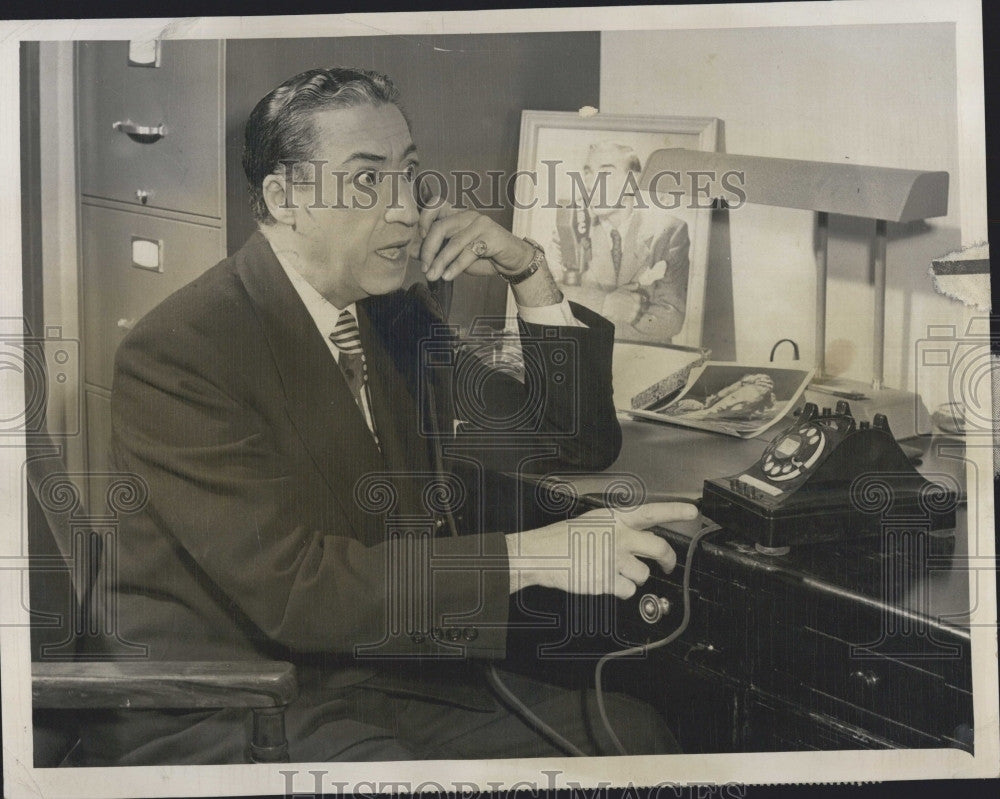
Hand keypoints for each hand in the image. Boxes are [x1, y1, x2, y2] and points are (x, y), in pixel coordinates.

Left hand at [419, 200, 534, 281]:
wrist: (512, 261)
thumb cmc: (483, 256)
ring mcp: (481, 224)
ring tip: (433, 276)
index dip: (424, 218)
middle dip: (428, 249)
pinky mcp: (491, 236)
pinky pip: (469, 252)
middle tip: (425, 268)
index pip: (436, 204)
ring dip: (440, 262)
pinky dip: (456, 266)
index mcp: (458, 215)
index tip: (418, 238)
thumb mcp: (456, 254)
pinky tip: (448, 276)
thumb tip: (413, 252)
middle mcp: (468, 215)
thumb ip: (437, 250)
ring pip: (454, 242)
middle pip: (440, 227)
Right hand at [505, 502, 698, 598]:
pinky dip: (620, 590)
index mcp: (615, 518)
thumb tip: (637, 537)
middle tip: (668, 563)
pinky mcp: (608, 580)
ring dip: (634, 577)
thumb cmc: (561, 538)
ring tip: (615, 571)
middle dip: (668, 559)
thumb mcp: (592, 521)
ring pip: (644, 574)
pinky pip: (628, 590)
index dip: (675, 512)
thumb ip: (617, 527)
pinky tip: (606, 581)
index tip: (692, 512)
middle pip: (659, 547)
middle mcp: (619, 536)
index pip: (652, 512)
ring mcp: (614, 559)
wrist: (540, 554)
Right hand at [601, 289, 642, 323]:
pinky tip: (625, 316)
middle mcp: (638, 305)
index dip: (641, 300)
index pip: (644, 299)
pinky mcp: (631, 320)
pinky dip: (631, 318)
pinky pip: (634, 320)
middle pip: (643, 308)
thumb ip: (631, 286)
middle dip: (639, 307)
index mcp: (637, 297)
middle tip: (631, 307)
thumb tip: (638, 284)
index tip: (636, 301)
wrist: (605, 306)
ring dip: (636, 313)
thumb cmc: (613, 296)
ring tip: (628, 312)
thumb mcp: (622, 288)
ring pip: (639, 314)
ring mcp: (635, 313)